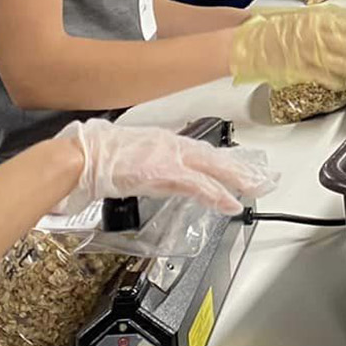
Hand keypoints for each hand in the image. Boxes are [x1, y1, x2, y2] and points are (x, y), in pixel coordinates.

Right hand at [55, 118, 277, 216]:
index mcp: (162, 142)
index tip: (240, 169)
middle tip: (264, 179)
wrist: (81, 156)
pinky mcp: (165, 172)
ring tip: (257, 189)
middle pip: (215, 158)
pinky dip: (217, 194)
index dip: (223, 162)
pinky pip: (199, 185)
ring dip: (238, 180)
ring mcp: (169, 157)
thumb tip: (143, 173)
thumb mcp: (126, 157)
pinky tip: (231, 203)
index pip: (201, 152)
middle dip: (241, 169)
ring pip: (214, 168)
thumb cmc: (94, 156)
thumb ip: (142, 164)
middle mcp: (170, 145)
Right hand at [230, 5, 345, 90]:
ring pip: (344, 64)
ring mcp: (310, 54)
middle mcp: (316, 36)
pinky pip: (327, 78)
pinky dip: (337, 82)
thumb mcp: (303, 14)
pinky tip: (342, 83)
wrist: (249, 41)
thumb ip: (328, 16)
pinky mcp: (303, 71)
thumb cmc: (272, 28)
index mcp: (317, 20)